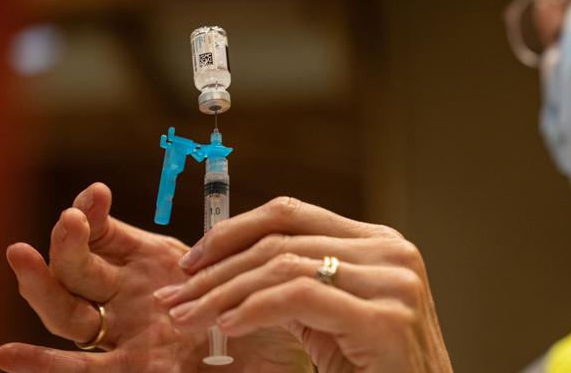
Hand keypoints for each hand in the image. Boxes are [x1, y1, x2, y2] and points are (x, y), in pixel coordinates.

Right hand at [0, 183, 313, 372]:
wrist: (282, 357)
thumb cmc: (264, 306)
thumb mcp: (243, 260)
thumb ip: (224, 233)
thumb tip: (217, 179)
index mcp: (156, 265)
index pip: (108, 236)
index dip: (95, 215)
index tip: (96, 194)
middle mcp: (132, 298)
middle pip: (80, 270)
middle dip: (68, 243)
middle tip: (69, 220)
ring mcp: (127, 334)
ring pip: (70, 310)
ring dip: (43, 283)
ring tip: (22, 255)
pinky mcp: (132, 371)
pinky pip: (82, 370)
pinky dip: (43, 364)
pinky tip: (7, 354)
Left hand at [157, 197, 452, 372]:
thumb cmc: (375, 369)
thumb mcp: (332, 319)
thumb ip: (296, 285)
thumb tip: (225, 270)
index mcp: (379, 242)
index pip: (292, 214)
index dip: (234, 230)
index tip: (192, 261)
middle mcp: (391, 251)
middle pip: (283, 239)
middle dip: (218, 267)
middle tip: (176, 296)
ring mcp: (394, 282)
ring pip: (286, 265)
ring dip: (225, 292)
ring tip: (188, 317)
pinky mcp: (387, 318)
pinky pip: (303, 297)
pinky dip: (256, 308)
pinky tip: (227, 327)